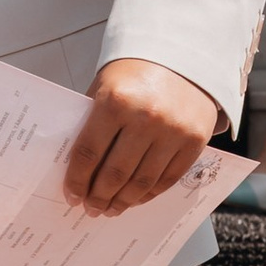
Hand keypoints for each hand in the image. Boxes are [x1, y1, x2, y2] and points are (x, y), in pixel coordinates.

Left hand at [64, 57, 222, 213]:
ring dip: (123, 201)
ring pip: (142, 182)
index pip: (88, 153)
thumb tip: (77, 167)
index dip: (77, 180)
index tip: (71, 196)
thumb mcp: (105, 86)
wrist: (184, 56)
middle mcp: (146, 118)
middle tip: (90, 208)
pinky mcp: (194, 141)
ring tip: (111, 209)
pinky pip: (168, 178)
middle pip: (115, 173)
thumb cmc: (136, 72)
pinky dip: (149, 194)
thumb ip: (92, 122)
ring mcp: (173, 131)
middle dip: (98, 197)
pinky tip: (136, 198)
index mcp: (115, 101)